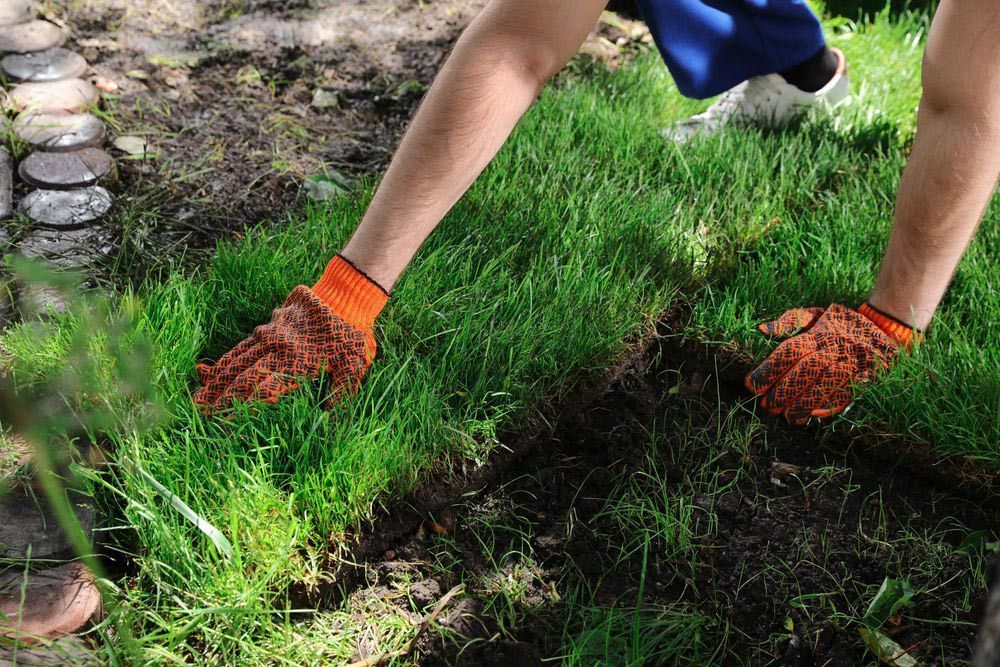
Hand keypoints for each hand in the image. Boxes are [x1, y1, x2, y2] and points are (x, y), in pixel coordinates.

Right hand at [194, 256, 387, 410]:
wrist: (346, 295)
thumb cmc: (353, 335)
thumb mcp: (354, 368)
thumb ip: (340, 394)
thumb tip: (329, 420)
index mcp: (296, 363)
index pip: (264, 391)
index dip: (243, 407)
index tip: (225, 422)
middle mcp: (278, 349)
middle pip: (244, 377)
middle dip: (221, 396)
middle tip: (200, 412)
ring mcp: (271, 334)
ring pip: (239, 359)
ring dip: (218, 378)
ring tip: (199, 395)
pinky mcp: (270, 323)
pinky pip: (245, 343)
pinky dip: (228, 357)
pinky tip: (214, 368)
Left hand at [745, 303, 912, 423]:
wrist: (886, 326)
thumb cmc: (842, 324)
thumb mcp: (817, 314)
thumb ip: (790, 321)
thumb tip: (762, 330)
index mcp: (821, 333)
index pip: (790, 351)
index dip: (770, 369)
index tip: (752, 385)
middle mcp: (837, 347)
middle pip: (807, 370)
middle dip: (784, 390)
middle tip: (767, 406)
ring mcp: (854, 363)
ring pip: (827, 384)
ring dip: (805, 403)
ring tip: (788, 416)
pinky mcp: (868, 377)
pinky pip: (848, 393)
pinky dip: (830, 406)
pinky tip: (814, 415)